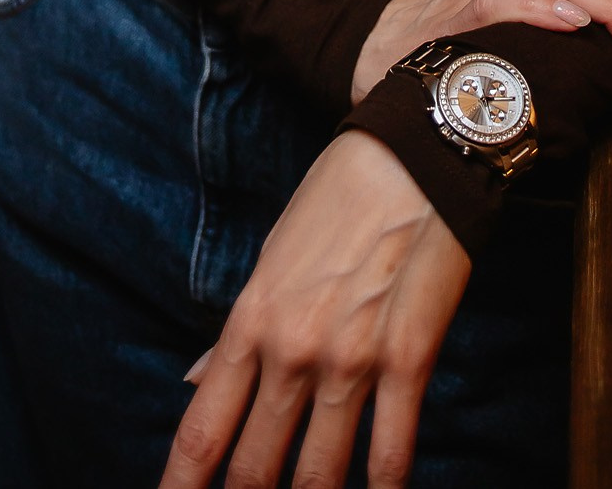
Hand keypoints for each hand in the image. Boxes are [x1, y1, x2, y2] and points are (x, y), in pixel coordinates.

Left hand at [162, 132, 468, 488]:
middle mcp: (292, 350)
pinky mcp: (409, 360)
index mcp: (251, 320)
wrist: (416, 154)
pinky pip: (389, 453)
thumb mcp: (272, 257)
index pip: (202, 431)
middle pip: (253, 469)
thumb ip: (237, 332)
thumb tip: (195, 382)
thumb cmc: (339, 198)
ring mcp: (351, 360)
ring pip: (317, 476)